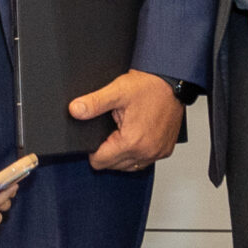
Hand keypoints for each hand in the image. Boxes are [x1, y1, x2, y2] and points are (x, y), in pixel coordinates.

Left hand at [70, 69, 184, 172]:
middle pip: (113, 166)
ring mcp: (157, 152)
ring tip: (123, 132)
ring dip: (121, 154)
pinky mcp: (165, 150)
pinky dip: (136, 153)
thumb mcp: (117, 91)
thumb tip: (75, 110)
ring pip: (128, 166)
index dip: (93, 149)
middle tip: (112, 128)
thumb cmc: (148, 86)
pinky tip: (135, 137)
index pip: (100, 162)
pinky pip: (144, 161)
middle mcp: (146, 152)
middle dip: (107, 150)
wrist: (172, 81)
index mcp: (131, 142)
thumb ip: (93, 103)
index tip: (97, 134)